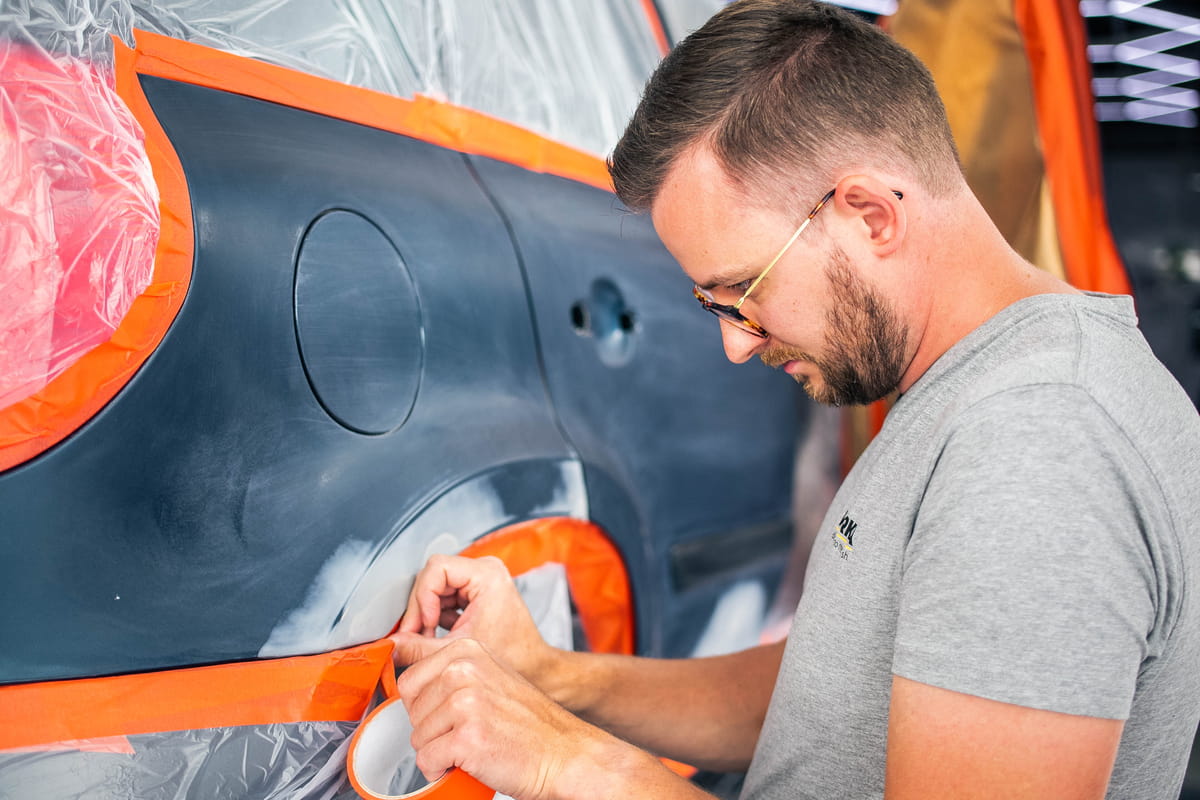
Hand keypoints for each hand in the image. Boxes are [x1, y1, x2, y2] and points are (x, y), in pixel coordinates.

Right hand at [390, 554, 552, 682]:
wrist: (535, 667)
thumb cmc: (513, 656)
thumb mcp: (459, 649)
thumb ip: (421, 647)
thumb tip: (393, 644)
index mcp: (487, 574)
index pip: (437, 568)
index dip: (423, 597)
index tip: (423, 624)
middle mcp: (485, 570)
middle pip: (433, 578)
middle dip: (421, 609)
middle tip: (416, 636)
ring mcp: (481, 579)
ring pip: (435, 588)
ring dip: (427, 615)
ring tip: (428, 639)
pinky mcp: (476, 591)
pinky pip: (444, 597)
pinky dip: (437, 617)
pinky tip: (439, 636)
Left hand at [396, 637, 631, 799]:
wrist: (564, 753)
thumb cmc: (529, 722)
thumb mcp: (489, 676)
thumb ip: (450, 670)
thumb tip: (400, 664)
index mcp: (466, 650)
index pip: (410, 678)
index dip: (425, 706)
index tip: (445, 715)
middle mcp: (463, 670)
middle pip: (409, 709)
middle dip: (431, 727)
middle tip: (466, 731)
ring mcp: (465, 703)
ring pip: (417, 737)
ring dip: (439, 750)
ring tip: (474, 744)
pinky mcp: (466, 737)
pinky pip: (427, 761)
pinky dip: (442, 770)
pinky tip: (470, 761)